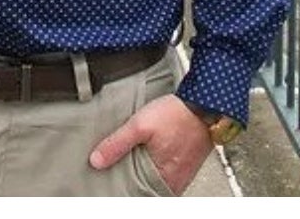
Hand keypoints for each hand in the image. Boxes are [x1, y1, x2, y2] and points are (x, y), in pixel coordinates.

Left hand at [89, 94, 213, 193]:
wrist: (203, 104)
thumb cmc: (176, 114)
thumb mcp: (139, 125)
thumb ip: (116, 144)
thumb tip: (96, 161)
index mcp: (165, 175)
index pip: (141, 195)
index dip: (125, 191)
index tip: (113, 185)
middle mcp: (176, 179)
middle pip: (150, 191)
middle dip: (134, 186)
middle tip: (118, 176)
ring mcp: (184, 173)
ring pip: (159, 184)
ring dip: (146, 179)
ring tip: (130, 169)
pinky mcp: (187, 165)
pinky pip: (169, 176)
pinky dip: (157, 172)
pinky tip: (148, 163)